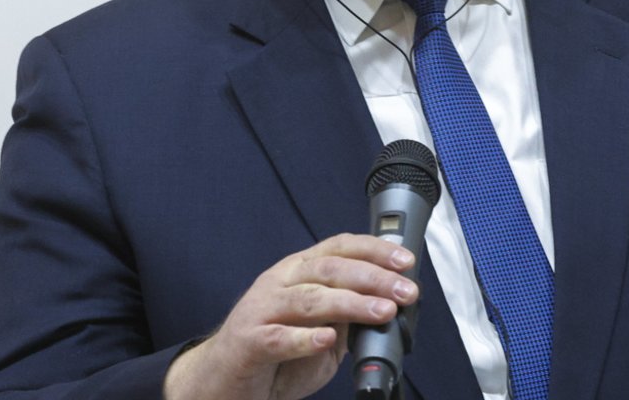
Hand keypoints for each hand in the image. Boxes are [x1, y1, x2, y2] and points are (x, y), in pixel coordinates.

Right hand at [163, 233, 418, 399]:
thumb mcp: (319, 330)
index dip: (374, 250)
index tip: (406, 261)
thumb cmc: (274, 353)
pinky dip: (305, 338)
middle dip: (372, 278)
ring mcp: (260, 309)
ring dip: (350, 304)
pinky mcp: (247, 342)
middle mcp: (279, 282)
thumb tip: (389, 305)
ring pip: (309, 299)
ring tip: (382, 312)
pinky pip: (278, 338)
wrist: (222, 381)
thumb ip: (347, 316)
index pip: (339, 247)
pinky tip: (326, 339)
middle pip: (328, 269)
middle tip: (404, 292)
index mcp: (298, 272)